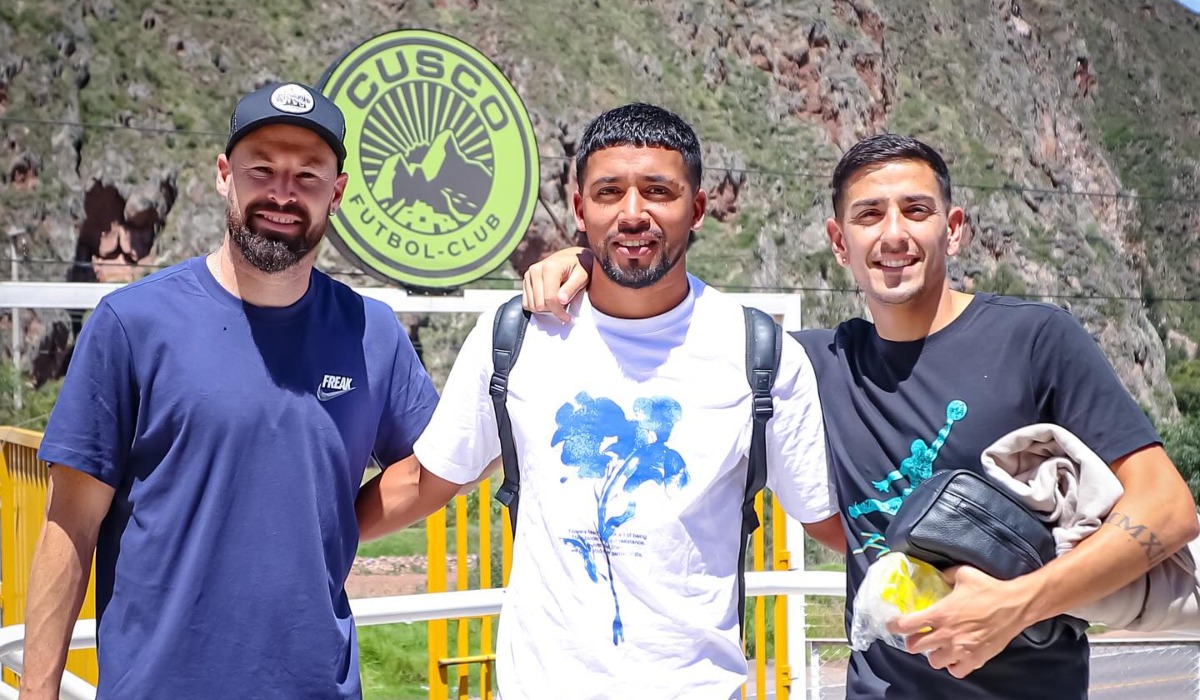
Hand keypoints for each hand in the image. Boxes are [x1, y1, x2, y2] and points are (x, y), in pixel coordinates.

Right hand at [522, 247, 591, 321]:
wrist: (571, 257)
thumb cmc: (580, 266)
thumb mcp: (582, 276)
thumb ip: (571, 288)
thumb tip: (561, 300)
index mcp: (550, 267)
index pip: (550, 298)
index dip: (558, 312)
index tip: (567, 317)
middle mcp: (536, 269)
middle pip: (539, 304)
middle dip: (552, 310)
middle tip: (564, 308)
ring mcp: (529, 274)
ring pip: (532, 305)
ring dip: (545, 308)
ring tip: (557, 302)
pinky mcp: (526, 279)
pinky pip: (526, 302)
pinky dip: (537, 305)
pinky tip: (548, 301)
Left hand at [889, 566, 1033, 677]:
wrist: (1015, 605)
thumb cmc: (990, 589)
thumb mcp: (963, 574)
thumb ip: (946, 575)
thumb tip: (938, 574)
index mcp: (940, 613)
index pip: (906, 625)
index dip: (895, 626)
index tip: (892, 625)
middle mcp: (946, 633)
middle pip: (914, 646)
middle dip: (913, 641)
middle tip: (918, 635)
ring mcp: (960, 649)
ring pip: (933, 661)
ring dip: (933, 654)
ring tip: (938, 646)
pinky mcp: (975, 658)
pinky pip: (955, 671)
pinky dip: (953, 666)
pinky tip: (955, 657)